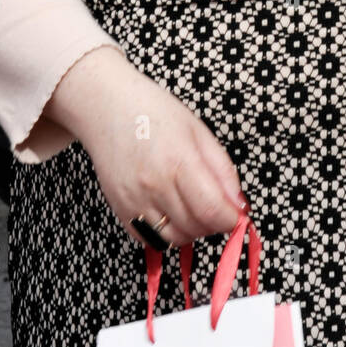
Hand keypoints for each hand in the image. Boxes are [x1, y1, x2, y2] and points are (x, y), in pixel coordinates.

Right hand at [46, 46, 246, 249]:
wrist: (106, 107)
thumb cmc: (153, 112)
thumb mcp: (198, 131)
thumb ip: (222, 170)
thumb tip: (239, 205)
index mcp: (178, 161)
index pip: (212, 210)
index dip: (231, 219)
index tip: (236, 215)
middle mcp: (154, 186)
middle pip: (195, 228)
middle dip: (213, 223)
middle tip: (214, 204)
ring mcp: (134, 201)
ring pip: (174, 239)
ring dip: (191, 230)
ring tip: (192, 205)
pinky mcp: (120, 211)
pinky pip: (151, 239)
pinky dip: (167, 231)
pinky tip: (170, 208)